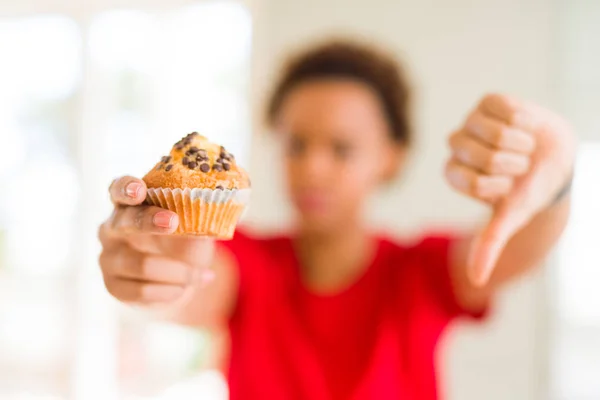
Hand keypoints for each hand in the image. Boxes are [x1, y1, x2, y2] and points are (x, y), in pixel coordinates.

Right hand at [98, 176, 214, 307]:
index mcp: (129, 204)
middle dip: (150, 222)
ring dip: (178, 272)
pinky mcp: (112, 286)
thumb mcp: (193, 225)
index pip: (119, 189)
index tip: (139, 190)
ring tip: (200, 274)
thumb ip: (195, 214)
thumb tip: (212, 205)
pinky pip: (142, 291)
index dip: (126, 188)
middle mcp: (111, 228)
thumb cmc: (184, 242)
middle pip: (125, 222)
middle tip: (173, 222)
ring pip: (142, 265)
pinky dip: (170, 291)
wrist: (179, 280)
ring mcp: (108, 258)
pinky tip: (183, 289)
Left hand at [445, 94, 574, 285]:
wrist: (555, 162)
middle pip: (478, 156)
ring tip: (524, 147)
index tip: (508, 187)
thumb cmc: (528, 191)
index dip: (497, 184)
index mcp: (455, 174)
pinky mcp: (488, 103)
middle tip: (519, 166)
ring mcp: (471, 123)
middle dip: (510, 164)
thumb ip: (490, 243)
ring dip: (519, 143)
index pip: (469, 180)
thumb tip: (476, 280)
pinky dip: (524, 120)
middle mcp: (457, 148)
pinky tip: (527, 126)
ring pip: (490, 131)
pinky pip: (503, 108)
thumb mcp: (511, 217)